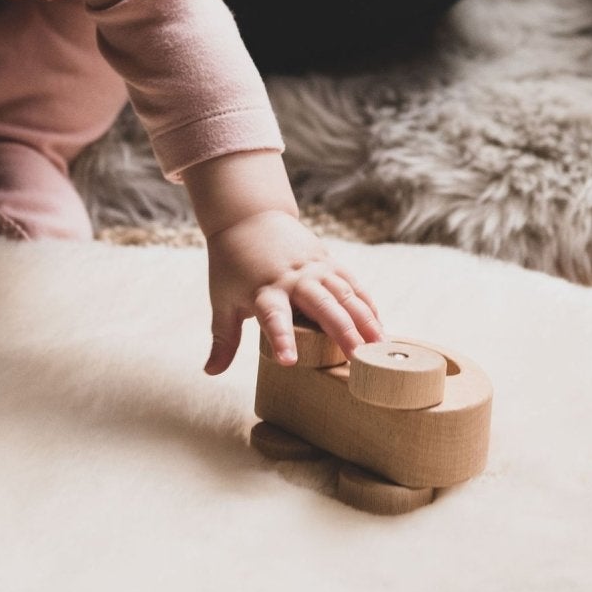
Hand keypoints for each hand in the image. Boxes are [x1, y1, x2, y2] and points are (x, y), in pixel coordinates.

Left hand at [203, 209, 381, 376]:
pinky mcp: (328, 261)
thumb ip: (223, 339)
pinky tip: (380, 326)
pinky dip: (367, 304)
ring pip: (344, 294)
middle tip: (358, 357)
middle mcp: (292, 279)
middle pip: (321, 306)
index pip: (273, 318)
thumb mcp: (223, 301)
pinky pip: (352, 284)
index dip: (282, 339)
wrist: (249, 219)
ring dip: (364, 319)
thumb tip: (211, 372)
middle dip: (341, 331)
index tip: (289, 362)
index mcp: (264, 291)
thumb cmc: (233, 267)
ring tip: (380, 346)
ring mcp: (314, 268)